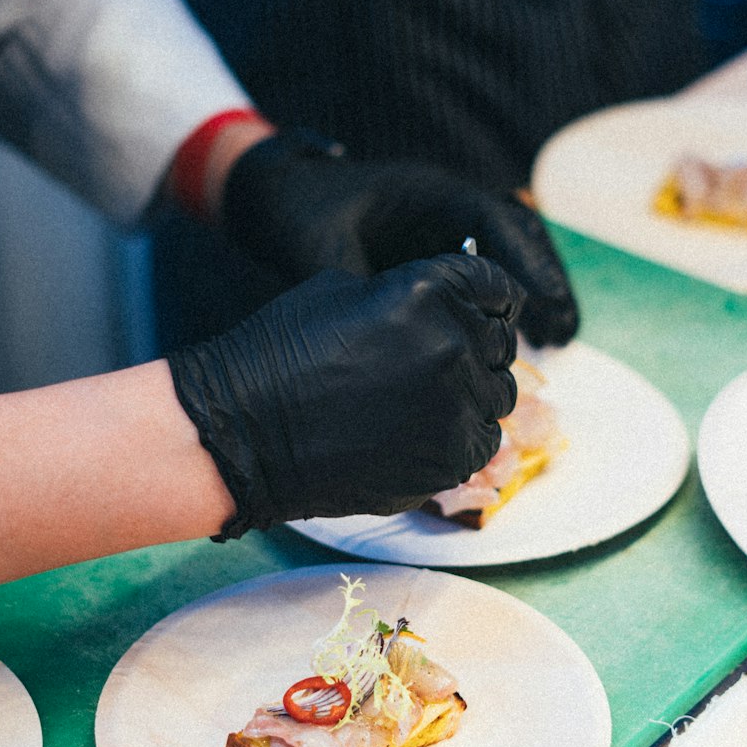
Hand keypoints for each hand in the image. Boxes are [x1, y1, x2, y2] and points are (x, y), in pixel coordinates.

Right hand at [167, 254, 522, 538]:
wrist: (244, 433)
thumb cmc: (280, 354)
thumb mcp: (342, 291)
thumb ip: (411, 294)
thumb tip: (449, 304)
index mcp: (430, 291)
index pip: (498, 287)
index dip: (490, 299)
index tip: (483, 311)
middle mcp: (453, 344)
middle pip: (501, 342)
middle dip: (478, 346)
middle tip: (439, 362)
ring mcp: (455, 405)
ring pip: (497, 395)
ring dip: (472, 394)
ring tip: (424, 401)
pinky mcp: (450, 459)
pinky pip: (482, 442)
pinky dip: (460, 436)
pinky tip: (420, 434)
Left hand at [219, 130, 579, 345]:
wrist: (273, 195)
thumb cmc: (298, 214)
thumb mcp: (323, 253)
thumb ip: (361, 290)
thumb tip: (395, 336)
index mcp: (429, 191)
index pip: (497, 220)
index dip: (527, 263)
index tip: (545, 306)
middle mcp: (447, 204)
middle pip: (519, 235)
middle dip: (546, 280)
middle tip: (566, 332)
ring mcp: (445, 224)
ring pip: (510, 253)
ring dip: (533, 292)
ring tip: (556, 339)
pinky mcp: (437, 248)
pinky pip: (486, 271)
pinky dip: (505, 302)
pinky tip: (512, 340)